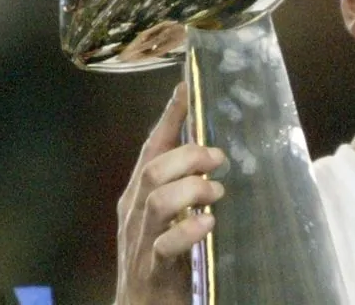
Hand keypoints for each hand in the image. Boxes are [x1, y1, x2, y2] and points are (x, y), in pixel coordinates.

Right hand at [115, 83, 226, 304]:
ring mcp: (141, 240)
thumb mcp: (174, 214)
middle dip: (188, 156)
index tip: (188, 86)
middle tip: (219, 158)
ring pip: (157, 201)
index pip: (153, 145)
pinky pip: (165, 245)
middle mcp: (136, 211)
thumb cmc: (164, 257)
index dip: (171, 116)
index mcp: (140, 193)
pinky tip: (207, 224)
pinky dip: (187, 231)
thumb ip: (188, 184)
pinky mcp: (152, 269)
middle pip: (153, 168)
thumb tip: (218, 152)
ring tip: (216, 192)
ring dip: (191, 189)